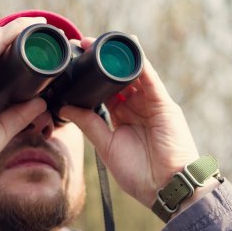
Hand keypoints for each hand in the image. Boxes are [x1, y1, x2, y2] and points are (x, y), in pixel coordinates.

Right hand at [0, 17, 47, 173]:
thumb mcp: (1, 130)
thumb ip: (20, 116)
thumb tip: (41, 102)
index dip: (16, 58)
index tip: (38, 56)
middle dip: (20, 41)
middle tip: (45, 37)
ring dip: (22, 30)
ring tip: (44, 26)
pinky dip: (16, 29)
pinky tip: (34, 24)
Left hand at [60, 37, 201, 207]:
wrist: (166, 187)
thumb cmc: (139, 174)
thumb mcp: (107, 146)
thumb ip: (89, 124)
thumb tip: (65, 106)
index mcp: (123, 119)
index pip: (105, 92)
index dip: (90, 78)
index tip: (73, 64)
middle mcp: (137, 108)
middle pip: (117, 79)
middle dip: (101, 63)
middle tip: (81, 46)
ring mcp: (151, 104)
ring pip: (132, 74)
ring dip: (116, 58)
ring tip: (96, 43)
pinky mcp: (163, 104)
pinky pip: (150, 78)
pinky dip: (139, 62)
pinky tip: (127, 47)